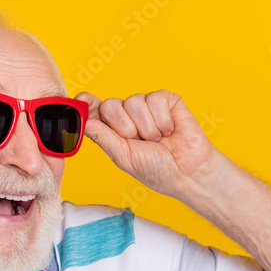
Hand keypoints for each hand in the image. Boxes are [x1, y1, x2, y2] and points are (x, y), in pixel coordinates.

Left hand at [75, 89, 218, 198]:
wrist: (188, 171)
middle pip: (111, 105)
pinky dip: (163, 119)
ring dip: (147, 127)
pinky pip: (155, 99)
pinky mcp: (166, 100)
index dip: (87, 103)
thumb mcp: (125, 157)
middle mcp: (127, 115)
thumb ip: (104, 138)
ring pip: (134, 101)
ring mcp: (146, 106)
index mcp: (113, 130)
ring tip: (158, 139)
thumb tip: (85, 122)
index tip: (82, 100)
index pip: (95, 110)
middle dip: (125, 127)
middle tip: (139, 141)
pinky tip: (170, 130)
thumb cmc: (157, 169)